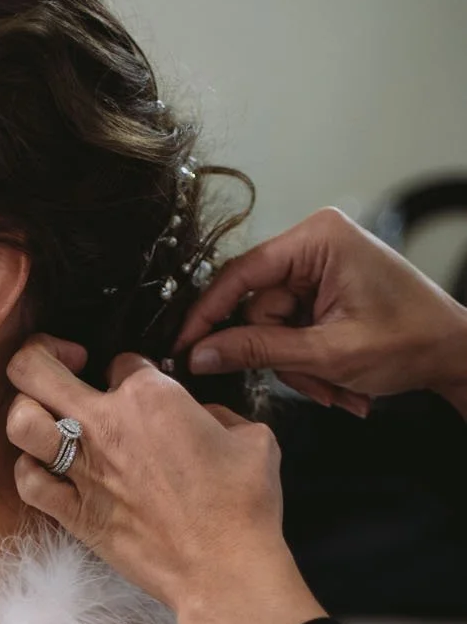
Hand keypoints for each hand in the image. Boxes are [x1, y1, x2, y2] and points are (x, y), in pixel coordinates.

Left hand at [6, 336, 324, 623]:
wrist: (224, 568)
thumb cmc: (243, 505)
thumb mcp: (250, 435)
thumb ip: (215, 413)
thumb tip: (199, 417)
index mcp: (150, 396)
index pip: (121, 359)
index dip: (130, 368)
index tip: (139, 385)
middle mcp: (104, 425)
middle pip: (34, 368)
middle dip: (41, 352)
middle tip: (63, 361)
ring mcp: (82, 470)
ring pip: (19, 420)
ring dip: (26, 409)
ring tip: (48, 414)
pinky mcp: (72, 513)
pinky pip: (26, 481)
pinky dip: (29, 470)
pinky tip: (47, 468)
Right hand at [177, 207, 466, 417]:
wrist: (453, 353)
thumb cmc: (411, 340)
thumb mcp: (328, 352)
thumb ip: (259, 351)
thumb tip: (202, 353)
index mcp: (318, 238)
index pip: (240, 273)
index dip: (208, 314)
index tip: (184, 345)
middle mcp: (314, 244)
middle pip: (257, 306)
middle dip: (280, 354)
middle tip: (312, 380)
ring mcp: (318, 267)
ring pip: (272, 326)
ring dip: (298, 365)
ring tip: (335, 384)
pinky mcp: (322, 290)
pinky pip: (290, 330)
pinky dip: (308, 361)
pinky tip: (336, 376)